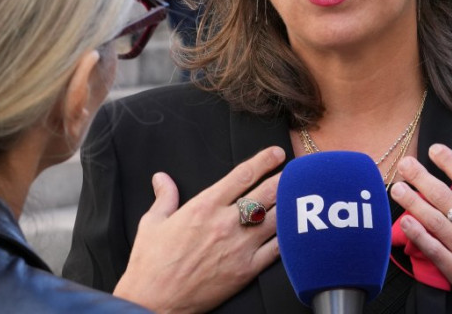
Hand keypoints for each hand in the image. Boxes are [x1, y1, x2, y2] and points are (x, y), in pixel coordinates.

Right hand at [113, 146, 284, 312]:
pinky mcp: (246, 270)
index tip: (276, 153)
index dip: (264, 160)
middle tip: (297, 171)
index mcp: (204, 207)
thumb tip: (162, 178)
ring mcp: (239, 247)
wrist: (153, 302)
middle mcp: (225, 223)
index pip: (242, 175)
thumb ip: (164, 197)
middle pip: (266, 192)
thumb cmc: (151, 264)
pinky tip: (295, 229)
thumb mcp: (152, 224)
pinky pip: (276, 250)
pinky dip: (288, 238)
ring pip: (276, 218)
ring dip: (289, 204)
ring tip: (301, 195)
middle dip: (284, 178)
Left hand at [390, 145, 451, 313]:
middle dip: (422, 178)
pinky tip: (404, 224)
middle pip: (445, 198)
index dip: (450, 162)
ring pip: (435, 223)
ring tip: (397, 188)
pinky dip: (419, 238)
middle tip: (405, 164)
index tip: (435, 149)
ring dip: (413, 203)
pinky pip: (436, 254)